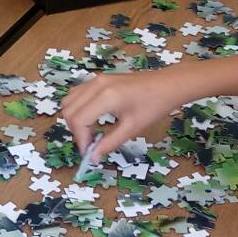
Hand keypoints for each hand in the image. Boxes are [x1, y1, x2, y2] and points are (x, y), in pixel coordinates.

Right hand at [59, 72, 181, 161]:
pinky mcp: (99, 79)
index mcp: (106, 96)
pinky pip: (77, 94)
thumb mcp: (133, 128)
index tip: (89, 153)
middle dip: (75, 131)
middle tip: (90, 144)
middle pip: (69, 110)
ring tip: (90, 132)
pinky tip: (92, 118)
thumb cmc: (155, 106)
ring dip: (74, 119)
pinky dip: (78, 108)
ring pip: (69, 101)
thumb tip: (92, 158)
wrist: (168, 84)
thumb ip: (110, 143)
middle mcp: (96, 85)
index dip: (80, 139)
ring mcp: (96, 79)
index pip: (78, 120)